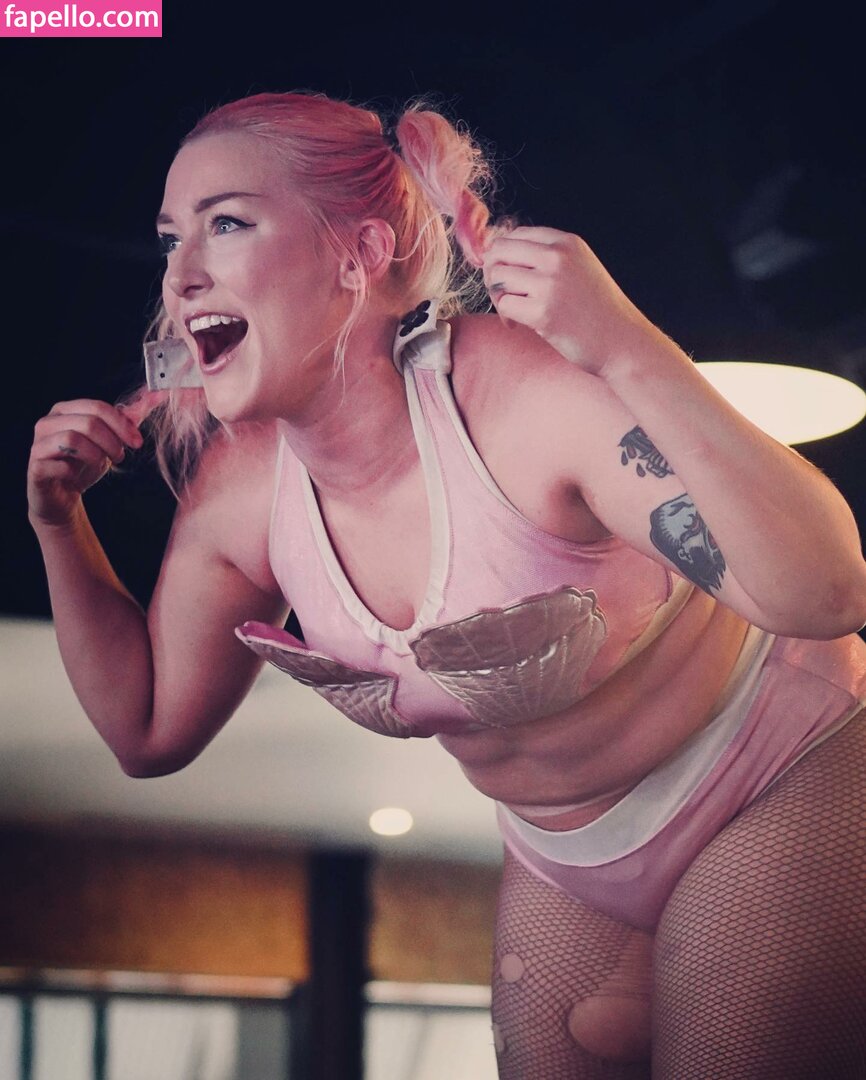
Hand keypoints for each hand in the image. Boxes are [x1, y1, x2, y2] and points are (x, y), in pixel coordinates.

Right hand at [28, 399, 143, 527]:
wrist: (63, 498)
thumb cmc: (83, 466)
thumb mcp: (110, 440)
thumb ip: (128, 420)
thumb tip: (155, 396)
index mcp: (65, 411)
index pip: (97, 407)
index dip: (122, 424)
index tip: (137, 441)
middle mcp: (48, 423)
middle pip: (88, 422)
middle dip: (112, 441)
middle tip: (120, 456)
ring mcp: (39, 444)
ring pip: (72, 438)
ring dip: (97, 454)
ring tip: (103, 464)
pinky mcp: (35, 467)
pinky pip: (60, 464)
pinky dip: (76, 471)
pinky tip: (77, 475)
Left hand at [482, 226, 653, 376]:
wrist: (622, 341)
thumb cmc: (597, 309)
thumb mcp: (579, 267)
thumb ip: (548, 256)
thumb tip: (500, 252)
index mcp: (566, 243)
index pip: (515, 235)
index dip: (503, 256)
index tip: (509, 276)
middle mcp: (557, 257)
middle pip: (499, 251)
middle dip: (492, 273)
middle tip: (502, 294)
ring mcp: (550, 284)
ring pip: (497, 278)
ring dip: (497, 296)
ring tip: (512, 311)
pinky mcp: (543, 313)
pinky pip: (504, 305)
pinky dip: (505, 317)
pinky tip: (517, 324)